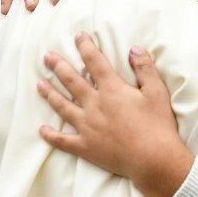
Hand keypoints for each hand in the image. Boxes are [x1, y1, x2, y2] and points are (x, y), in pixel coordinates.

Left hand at [37, 32, 193, 196]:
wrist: (154, 160)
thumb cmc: (158, 125)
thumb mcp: (157, 92)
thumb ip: (145, 68)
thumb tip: (135, 48)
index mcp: (112, 89)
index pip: (95, 62)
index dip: (85, 46)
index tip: (78, 36)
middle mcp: (95, 105)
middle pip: (71, 81)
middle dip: (58, 66)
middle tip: (47, 57)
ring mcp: (87, 127)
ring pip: (62, 106)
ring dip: (50, 94)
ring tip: (40, 84)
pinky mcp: (86, 146)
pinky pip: (63, 141)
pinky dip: (51, 136)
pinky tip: (42, 130)